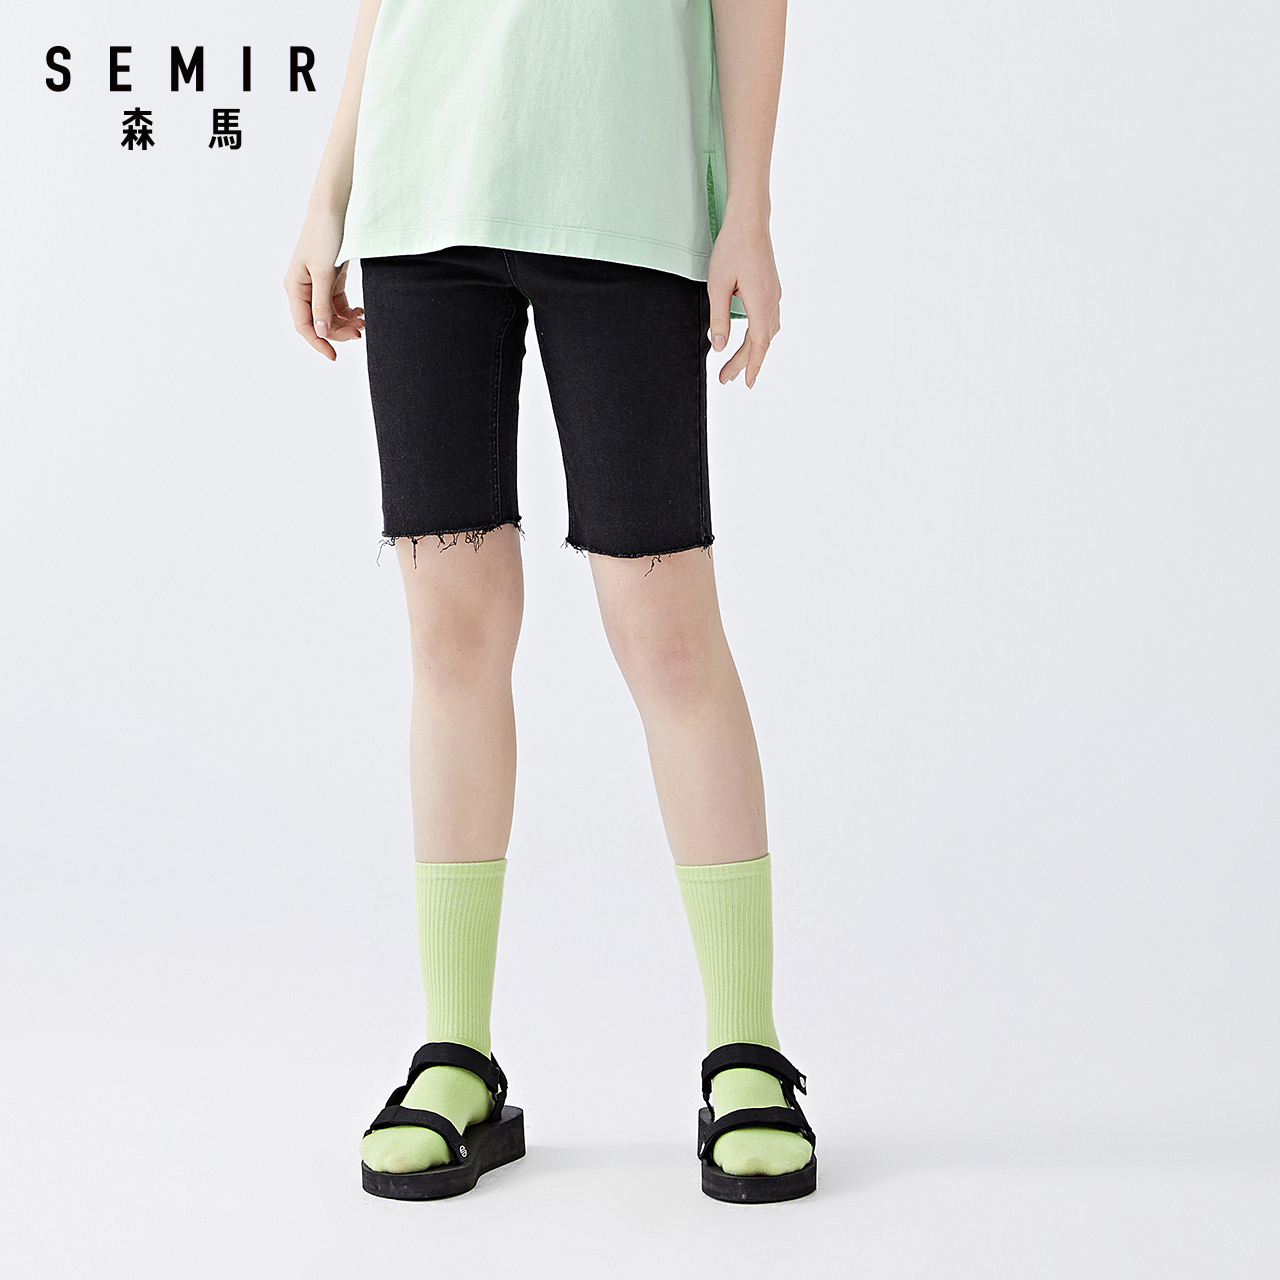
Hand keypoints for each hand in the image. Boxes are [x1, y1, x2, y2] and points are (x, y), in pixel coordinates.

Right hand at [284, 208, 365, 360]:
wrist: (335, 208)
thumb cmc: (325, 235)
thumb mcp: (324, 272)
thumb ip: (322, 304)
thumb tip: (320, 332)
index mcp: (294, 287)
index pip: (303, 325)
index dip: (318, 342)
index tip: (334, 356)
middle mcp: (302, 287)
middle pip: (319, 322)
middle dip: (338, 331)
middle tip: (360, 333)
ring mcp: (317, 283)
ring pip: (330, 314)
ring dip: (345, 322)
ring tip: (363, 323)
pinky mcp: (330, 277)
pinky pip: (338, 303)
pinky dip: (349, 311)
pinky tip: (361, 312)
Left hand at [706, 210, 781, 387]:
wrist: (750, 220)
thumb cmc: (733, 247)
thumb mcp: (717, 285)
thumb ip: (719, 318)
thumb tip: (719, 345)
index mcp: (761, 302)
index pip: (759, 344)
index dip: (751, 366)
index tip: (746, 383)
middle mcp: (773, 301)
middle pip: (761, 342)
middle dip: (744, 363)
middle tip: (726, 378)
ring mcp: (775, 294)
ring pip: (767, 332)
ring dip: (751, 350)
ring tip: (735, 364)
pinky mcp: (772, 288)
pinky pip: (769, 320)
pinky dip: (759, 336)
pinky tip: (750, 339)